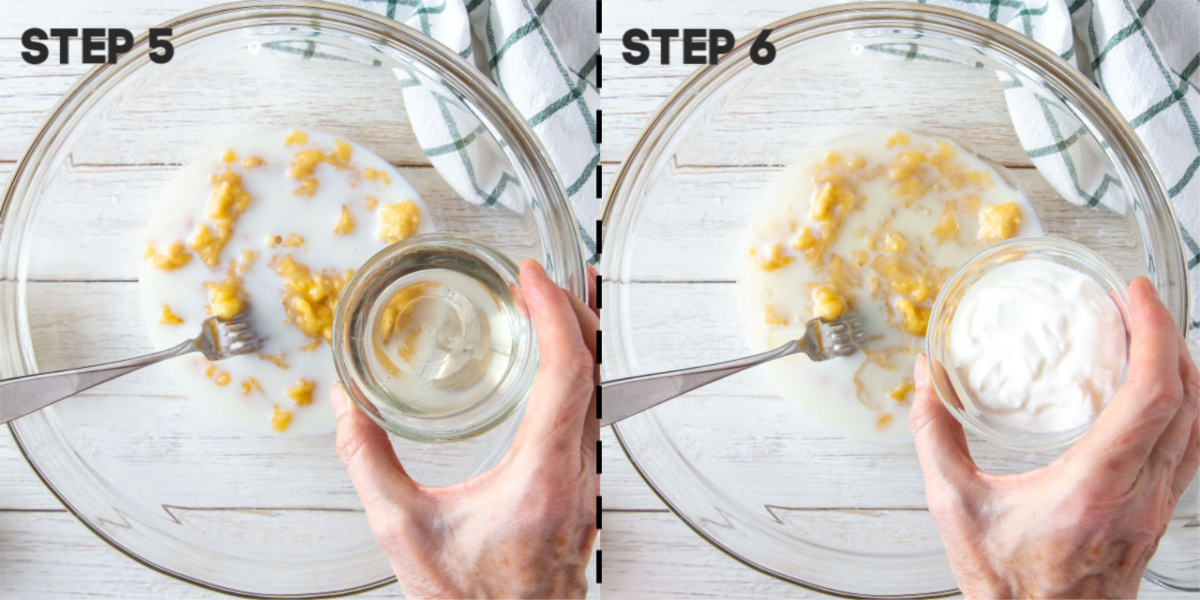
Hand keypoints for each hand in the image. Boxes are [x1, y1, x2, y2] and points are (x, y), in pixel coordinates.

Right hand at [331, 260, 599, 598]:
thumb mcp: (403, 530)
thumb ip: (367, 461)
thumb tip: (345, 403)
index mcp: (542, 478)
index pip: (567, 373)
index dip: (554, 314)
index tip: (530, 277)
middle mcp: (579, 477)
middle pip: (599, 372)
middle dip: (581, 312)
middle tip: (560, 271)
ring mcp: (590, 486)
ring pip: (605, 394)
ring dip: (588, 342)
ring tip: (568, 302)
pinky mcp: (586, 493)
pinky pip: (597, 417)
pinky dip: (585, 376)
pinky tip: (565, 364)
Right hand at [910, 277, 1199, 598]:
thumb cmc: (1006, 585)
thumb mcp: (954, 506)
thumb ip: (934, 436)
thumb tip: (925, 377)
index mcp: (1094, 488)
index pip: (1150, 398)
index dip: (1154, 336)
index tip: (1133, 296)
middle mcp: (1139, 496)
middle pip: (1187, 400)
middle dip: (1170, 336)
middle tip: (1137, 301)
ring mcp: (1158, 507)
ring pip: (1199, 423)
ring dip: (1184, 368)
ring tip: (1151, 334)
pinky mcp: (1159, 514)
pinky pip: (1192, 447)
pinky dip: (1186, 405)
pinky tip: (1162, 392)